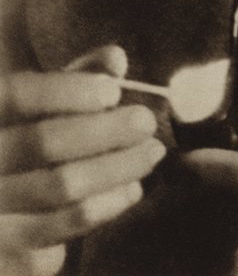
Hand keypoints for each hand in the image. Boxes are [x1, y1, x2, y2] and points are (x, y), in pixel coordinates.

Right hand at [0, 46, 164, 275]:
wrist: (3, 198)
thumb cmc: (26, 136)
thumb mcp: (41, 102)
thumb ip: (76, 76)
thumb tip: (116, 58)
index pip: (18, 95)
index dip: (68, 90)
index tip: (114, 90)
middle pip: (44, 142)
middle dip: (105, 129)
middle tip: (147, 122)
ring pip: (60, 187)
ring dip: (117, 167)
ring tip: (151, 152)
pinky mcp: (6, 250)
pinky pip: (62, 230)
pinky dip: (104, 207)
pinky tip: (130, 190)